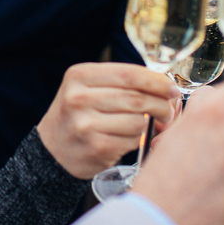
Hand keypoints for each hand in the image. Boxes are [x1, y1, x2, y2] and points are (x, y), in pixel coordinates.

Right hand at [36, 62, 179, 178]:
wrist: (52, 150)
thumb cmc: (79, 114)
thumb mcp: (88, 88)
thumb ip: (120, 81)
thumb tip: (164, 84)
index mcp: (80, 75)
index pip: (129, 74)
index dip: (156, 81)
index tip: (171, 88)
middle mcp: (79, 97)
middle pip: (137, 98)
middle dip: (161, 104)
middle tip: (168, 110)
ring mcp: (86, 124)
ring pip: (137, 121)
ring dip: (148, 125)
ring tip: (143, 126)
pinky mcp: (96, 147)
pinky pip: (132, 140)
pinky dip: (137, 140)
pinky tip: (127, 138)